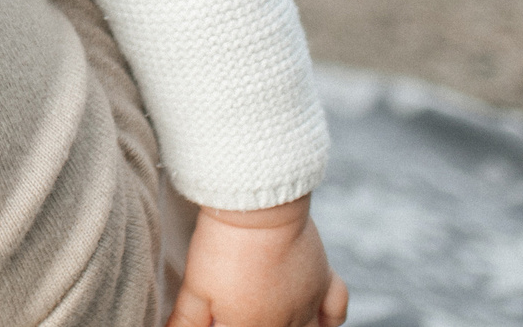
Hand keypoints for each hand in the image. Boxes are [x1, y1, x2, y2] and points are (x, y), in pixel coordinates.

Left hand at [165, 196, 347, 326]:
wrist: (257, 207)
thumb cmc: (222, 247)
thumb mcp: (195, 289)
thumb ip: (186, 321)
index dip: (225, 324)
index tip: (219, 315)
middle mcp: (284, 324)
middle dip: (257, 323)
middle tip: (243, 308)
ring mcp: (307, 303)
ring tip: (268, 316)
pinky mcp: (324, 279)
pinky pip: (336, 311)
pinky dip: (329, 321)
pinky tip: (318, 322)